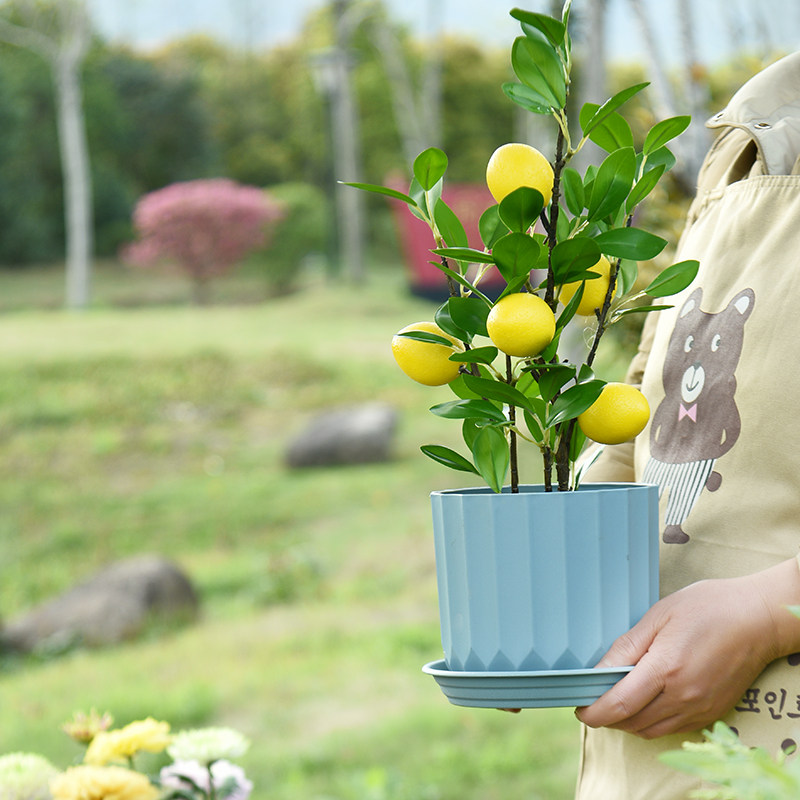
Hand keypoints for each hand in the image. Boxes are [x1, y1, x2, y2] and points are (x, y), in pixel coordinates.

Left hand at [575, 558, 799, 738]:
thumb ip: (626, 647)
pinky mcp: (712, 713)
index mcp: (665, 669)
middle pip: (631, 722)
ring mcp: (700, 709)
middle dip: (606, 716)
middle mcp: (683, 696)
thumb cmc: (707, 608)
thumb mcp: (658, 616)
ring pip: (651, 730)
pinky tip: (646, 700)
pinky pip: (672, 728)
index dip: (593, 712)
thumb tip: (599, 670)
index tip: (578, 707)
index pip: (618, 705)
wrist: (757, 619)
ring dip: (627, 721)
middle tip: (593, 698)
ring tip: (616, 699)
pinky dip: (651, 721)